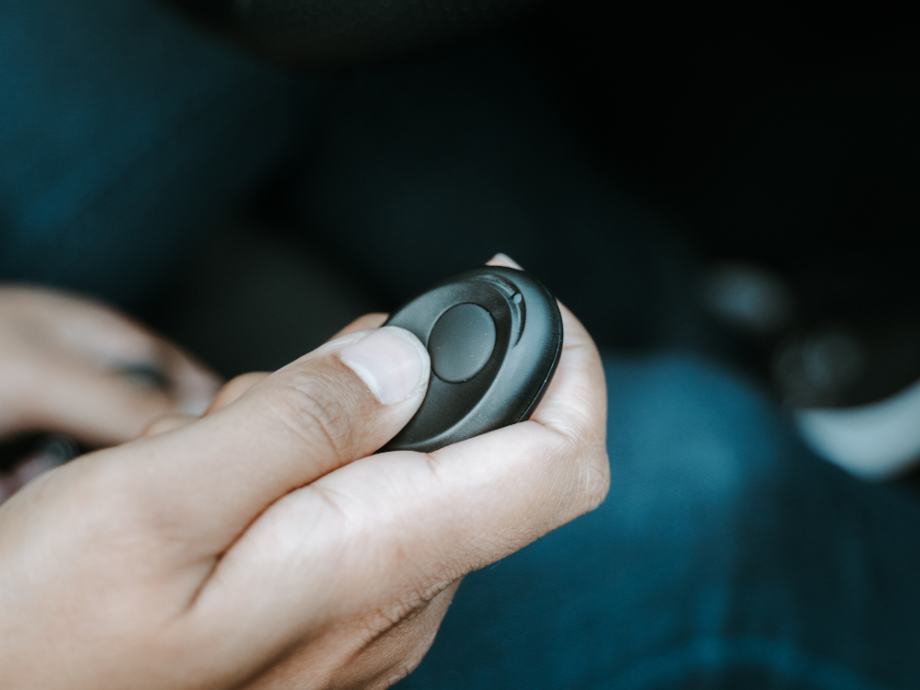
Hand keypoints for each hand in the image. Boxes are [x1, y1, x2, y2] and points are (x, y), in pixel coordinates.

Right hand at [0, 264, 608, 689]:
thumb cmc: (44, 640)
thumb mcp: (155, 502)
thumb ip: (297, 424)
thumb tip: (406, 362)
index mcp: (371, 566)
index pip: (554, 465)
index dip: (566, 368)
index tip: (522, 300)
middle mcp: (394, 603)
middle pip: (475, 451)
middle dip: (400, 382)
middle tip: (287, 380)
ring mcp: (366, 618)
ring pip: (410, 474)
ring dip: (333, 424)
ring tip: (222, 443)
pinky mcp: (329, 617)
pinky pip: (364, 512)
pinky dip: (313, 465)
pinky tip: (229, 477)